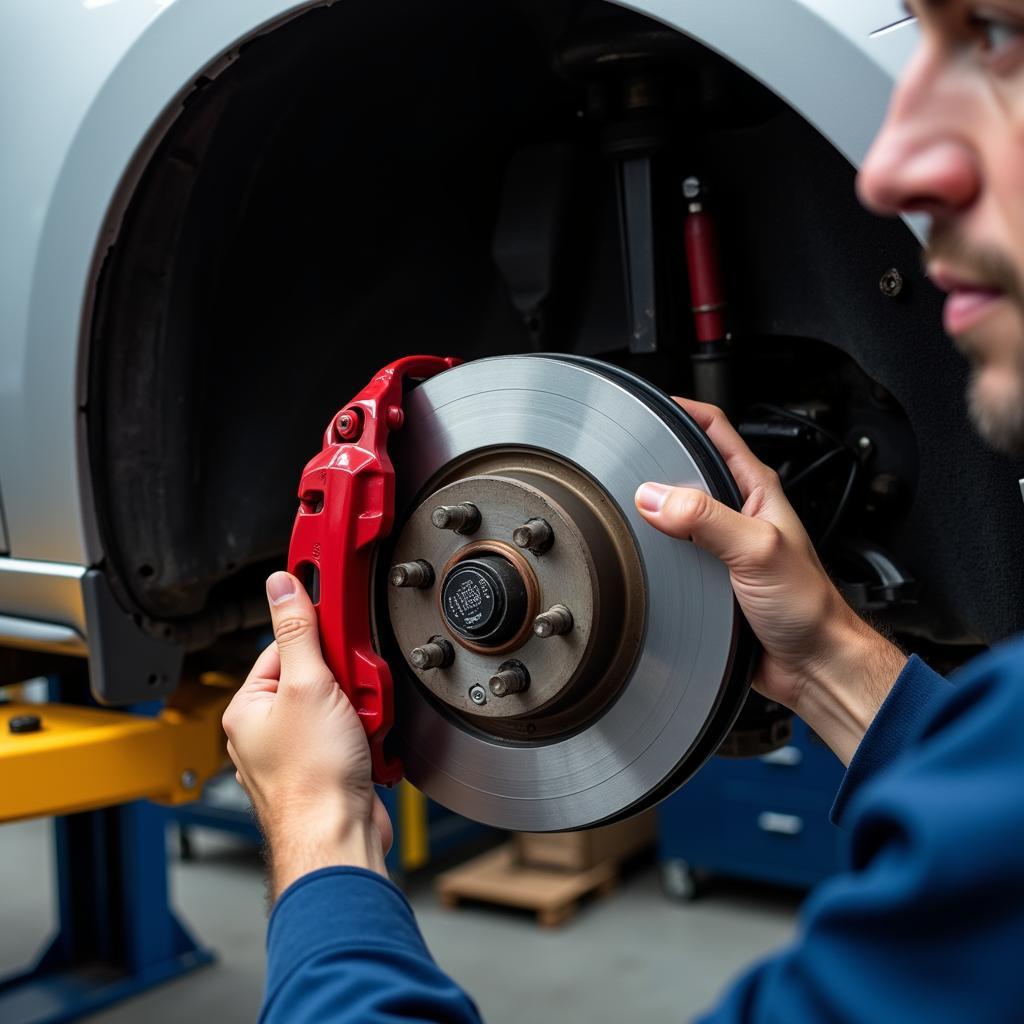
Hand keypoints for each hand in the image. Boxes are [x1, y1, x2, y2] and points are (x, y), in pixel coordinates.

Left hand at [222, 571, 392, 897]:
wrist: (339, 837)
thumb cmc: (312, 779)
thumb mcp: (308, 685)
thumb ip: (298, 630)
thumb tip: (282, 586)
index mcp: (249, 706)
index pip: (285, 646)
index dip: (318, 638)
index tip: (341, 630)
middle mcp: (267, 729)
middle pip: (317, 674)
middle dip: (347, 679)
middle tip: (355, 689)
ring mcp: (298, 751)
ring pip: (339, 704)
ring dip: (361, 708)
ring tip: (363, 722)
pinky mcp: (328, 768)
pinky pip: (352, 733)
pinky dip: (367, 733)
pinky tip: (370, 742)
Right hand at [635, 398, 906, 764]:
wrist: (813, 665)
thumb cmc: (808, 607)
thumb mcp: (757, 550)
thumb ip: (706, 520)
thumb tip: (655, 497)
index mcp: (756, 490)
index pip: (715, 430)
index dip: (683, 411)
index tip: (649, 405)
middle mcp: (738, 512)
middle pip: (687, 470)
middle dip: (655, 461)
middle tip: (622, 459)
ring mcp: (723, 546)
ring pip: (676, 514)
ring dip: (652, 511)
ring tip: (622, 505)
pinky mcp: (711, 579)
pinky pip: (674, 554)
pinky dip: (654, 552)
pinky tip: (642, 556)